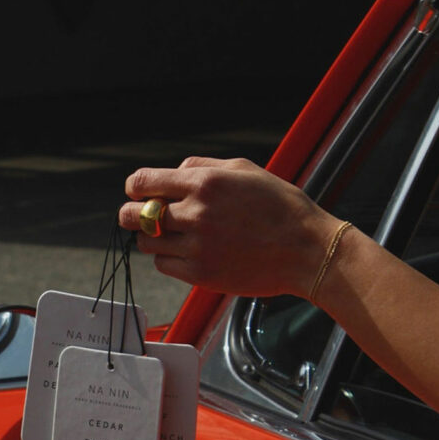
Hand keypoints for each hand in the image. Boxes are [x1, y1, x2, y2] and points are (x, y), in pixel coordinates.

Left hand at [119, 156, 340, 298]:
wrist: (306, 250)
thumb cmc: (280, 206)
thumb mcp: (244, 169)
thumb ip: (202, 166)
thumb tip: (173, 172)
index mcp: (204, 182)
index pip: (143, 182)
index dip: (134, 187)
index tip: (137, 192)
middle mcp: (196, 213)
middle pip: (136, 215)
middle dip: (132, 214)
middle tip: (136, 217)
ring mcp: (197, 246)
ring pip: (147, 243)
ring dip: (152, 238)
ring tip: (169, 235)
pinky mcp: (201, 274)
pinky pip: (164, 265)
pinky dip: (168, 259)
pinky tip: (185, 252)